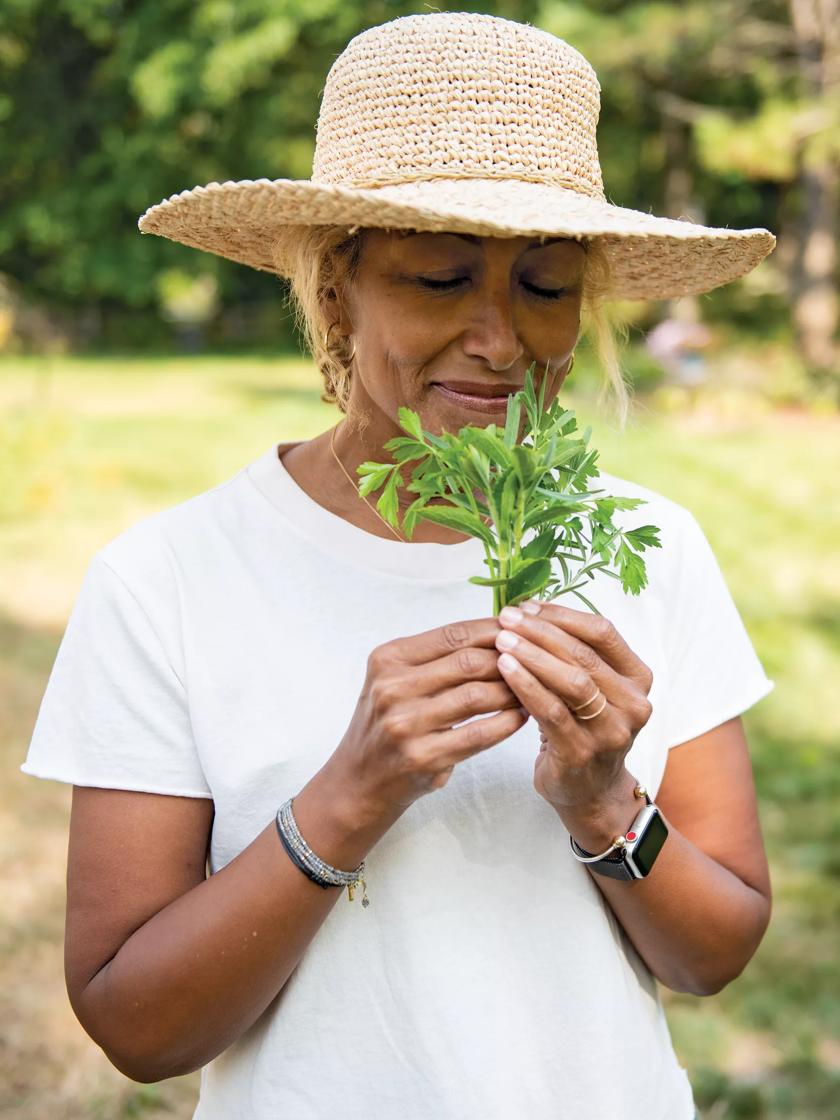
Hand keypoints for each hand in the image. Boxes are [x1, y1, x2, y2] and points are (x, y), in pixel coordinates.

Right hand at [326, 617, 525, 824]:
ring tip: (531, 689)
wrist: (358, 781)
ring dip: (512, 691)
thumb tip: (497, 633)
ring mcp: (406, 724)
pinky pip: (479, 733)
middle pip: (468, 662)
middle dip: (508, 660)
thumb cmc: (386, 724)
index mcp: (388, 659)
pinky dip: (507, 723)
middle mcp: (392, 688)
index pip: (452, 635)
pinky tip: (521, 717)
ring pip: (478, 696)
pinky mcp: (423, 757)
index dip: (492, 630)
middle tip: (534, 662)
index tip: (520, 630)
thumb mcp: (395, 680)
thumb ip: (436, 658)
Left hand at [494, 600, 652, 811]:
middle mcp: (633, 703)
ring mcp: (611, 731)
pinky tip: (504, 669)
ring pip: (572, 681)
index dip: (562, 615)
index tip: (527, 606)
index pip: (602, 632)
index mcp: (637, 678)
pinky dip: (526, 686)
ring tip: (502, 640)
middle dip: (541, 631)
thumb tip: (528, 611)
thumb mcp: (589, 690)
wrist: (590, 793)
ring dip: (533, 655)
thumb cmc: (583, 730)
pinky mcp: (582, 752)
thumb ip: (572, 655)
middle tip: (507, 619)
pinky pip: (552, 711)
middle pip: (584, 654)